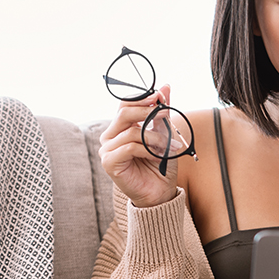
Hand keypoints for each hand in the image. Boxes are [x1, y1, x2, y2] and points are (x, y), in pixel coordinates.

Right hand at [99, 84, 178, 207]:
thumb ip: (161, 113)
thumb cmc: (160, 165)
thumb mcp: (164, 135)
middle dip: (148, 112)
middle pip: (125, 114)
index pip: (125, 105)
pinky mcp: (109, 162)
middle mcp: (110, 136)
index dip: (142, 98)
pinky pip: (130, 148)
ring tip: (171, 146)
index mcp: (120, 128)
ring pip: (131, 132)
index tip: (160, 95)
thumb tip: (165, 86)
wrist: (159, 192)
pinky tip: (159, 156)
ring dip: (155, 137)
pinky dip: (149, 150)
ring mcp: (107, 150)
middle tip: (166, 113)